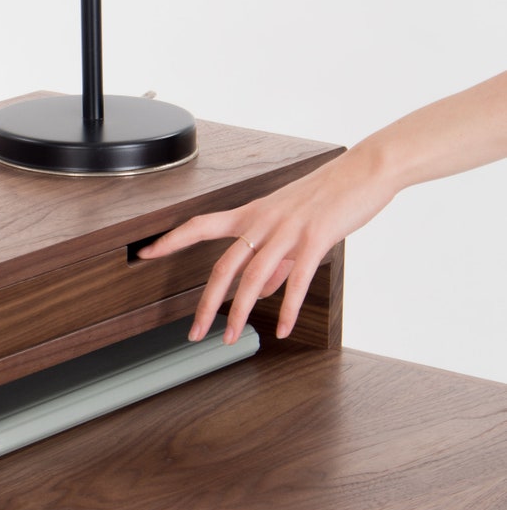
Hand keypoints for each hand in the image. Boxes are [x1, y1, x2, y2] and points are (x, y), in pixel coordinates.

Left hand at [138, 147, 393, 342]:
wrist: (364, 171)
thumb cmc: (328, 197)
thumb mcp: (291, 226)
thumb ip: (274, 263)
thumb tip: (259, 292)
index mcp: (252, 214)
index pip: (200, 225)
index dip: (171, 240)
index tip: (145, 253)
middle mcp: (263, 221)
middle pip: (224, 266)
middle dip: (206, 303)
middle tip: (194, 333)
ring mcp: (288, 229)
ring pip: (253, 277)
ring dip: (240, 313)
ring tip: (233, 338)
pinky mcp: (315, 238)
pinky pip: (296, 279)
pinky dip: (287, 308)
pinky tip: (282, 327)